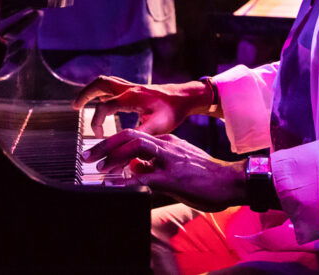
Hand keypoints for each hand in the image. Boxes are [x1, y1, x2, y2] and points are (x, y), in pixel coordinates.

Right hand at [72, 76, 214, 136]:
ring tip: (81, 103)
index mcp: (131, 98)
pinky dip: (103, 92)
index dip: (96, 122)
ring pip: (105, 82)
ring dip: (92, 91)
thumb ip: (138, 139)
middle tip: (74, 106)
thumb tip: (123, 153)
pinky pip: (113, 86)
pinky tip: (102, 103)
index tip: (99, 136)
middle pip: (99, 84)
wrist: (185, 97)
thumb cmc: (173, 112)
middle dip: (84, 94)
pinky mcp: (135, 89)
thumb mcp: (158, 128)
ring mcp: (131, 86)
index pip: (103, 107)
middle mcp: (129, 88)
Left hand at [83, 129, 245, 211]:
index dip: (111, 142)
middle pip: (129, 136)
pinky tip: (112, 183)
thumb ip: (153, 165)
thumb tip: (132, 169)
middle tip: (86, 155)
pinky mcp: (173, 178)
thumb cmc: (204, 175)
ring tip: (97, 167)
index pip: (132, 135)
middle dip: (104, 144)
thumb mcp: (176, 164)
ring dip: (112, 157)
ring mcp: (169, 160)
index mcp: (166, 141)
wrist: (232, 181)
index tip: (96, 151)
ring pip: (135, 148)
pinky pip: (144, 176)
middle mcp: (165, 145)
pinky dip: (125, 179)